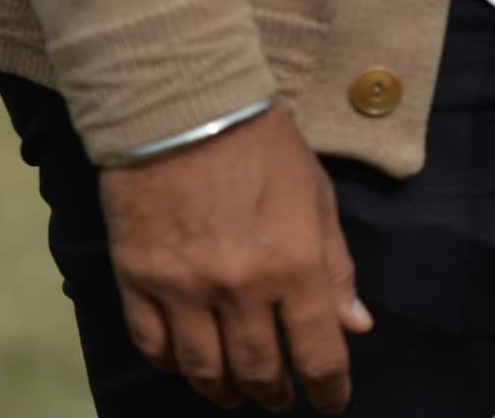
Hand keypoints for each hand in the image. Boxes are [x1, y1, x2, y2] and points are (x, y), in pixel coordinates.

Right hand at [99, 106, 373, 412]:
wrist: (181, 106)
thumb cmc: (262, 144)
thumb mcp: (317, 196)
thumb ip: (336, 266)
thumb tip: (357, 325)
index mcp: (295, 265)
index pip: (318, 352)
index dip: (329, 388)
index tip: (331, 401)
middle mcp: (240, 287)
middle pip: (259, 369)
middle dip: (274, 392)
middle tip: (280, 396)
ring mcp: (183, 288)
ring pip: (204, 368)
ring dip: (224, 390)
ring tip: (235, 392)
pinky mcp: (137, 279)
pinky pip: (153, 344)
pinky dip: (173, 364)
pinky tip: (188, 363)